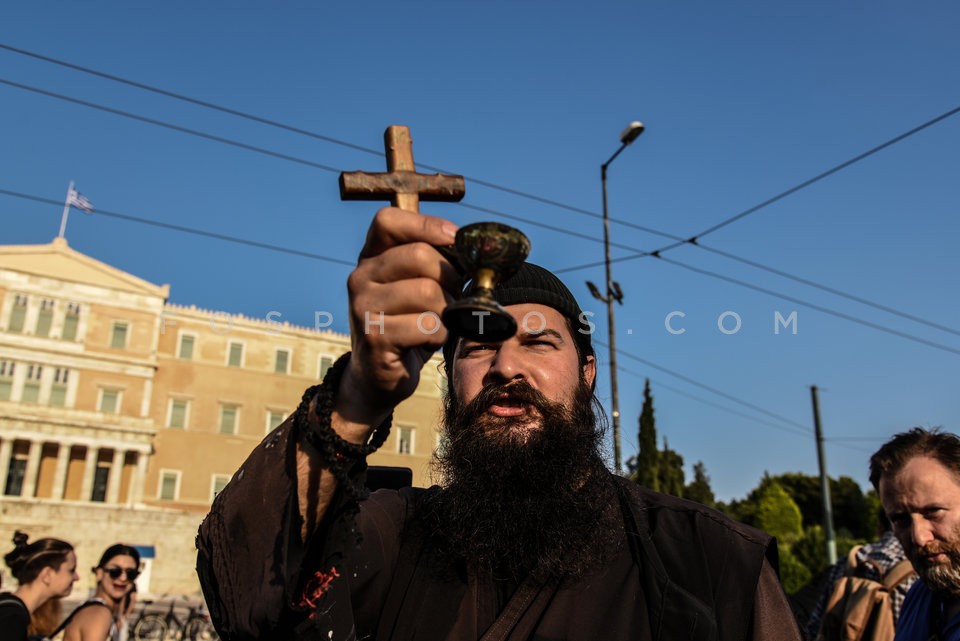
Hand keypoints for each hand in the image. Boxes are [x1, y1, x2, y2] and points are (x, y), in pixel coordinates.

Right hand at [334, 208, 459, 436]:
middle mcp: (360, 277)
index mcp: (370, 258)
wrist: (378, 377)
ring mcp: (363, 307)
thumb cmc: (409, 326)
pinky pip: (428, 326)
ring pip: (428, 292)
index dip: (426, 225)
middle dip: (450, 278)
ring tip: (439, 323)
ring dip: (447, 312)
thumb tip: (478, 251)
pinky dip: (440, 336)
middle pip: (420, 255)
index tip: (454, 241)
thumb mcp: (420, 287)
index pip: (387, 220)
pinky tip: (428, 342)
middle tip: (453, 298)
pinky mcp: (374, 337)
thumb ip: (438, 264)